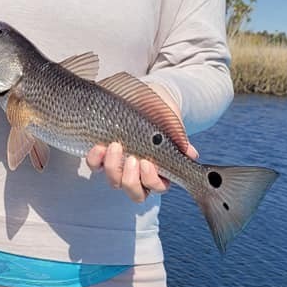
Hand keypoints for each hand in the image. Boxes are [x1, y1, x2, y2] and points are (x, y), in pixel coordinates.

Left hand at [86, 84, 197, 203]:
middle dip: (131, 180)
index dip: (151, 180)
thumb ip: (178, 137)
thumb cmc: (159, 110)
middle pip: (135, 193)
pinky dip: (95, 160)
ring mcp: (119, 165)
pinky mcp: (101, 156)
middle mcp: (138, 172)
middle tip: (132, 159)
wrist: (141, 94)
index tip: (148, 163)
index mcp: (159, 168)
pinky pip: (95, 167)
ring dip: (113, 168)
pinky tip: (99, 146)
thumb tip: (191, 154)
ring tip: (115, 146)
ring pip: (114, 182)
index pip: (157, 187)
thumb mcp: (170, 120)